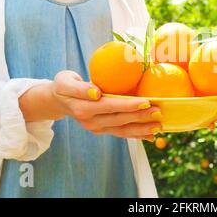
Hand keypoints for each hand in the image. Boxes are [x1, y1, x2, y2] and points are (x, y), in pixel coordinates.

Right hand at [19, 70, 161, 140]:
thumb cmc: (64, 86)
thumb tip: (96, 93)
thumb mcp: (65, 81)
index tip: (146, 101)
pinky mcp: (102, 130)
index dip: (128, 105)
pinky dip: (136, 135)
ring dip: (141, 129)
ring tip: (158, 126)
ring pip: (122, 130)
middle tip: (158, 111)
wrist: (58, 100)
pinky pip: (121, 133)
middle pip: (119, 120)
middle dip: (140, 117)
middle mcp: (90, 121)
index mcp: (83, 108)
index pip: (110, 106)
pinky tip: (150, 135)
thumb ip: (79, 88)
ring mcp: (96, 128)